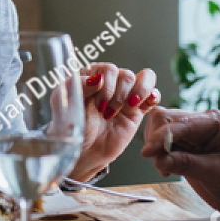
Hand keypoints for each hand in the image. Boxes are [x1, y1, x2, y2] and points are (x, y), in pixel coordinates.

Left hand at [72, 64, 159, 181]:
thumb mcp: (65, 103)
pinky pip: (153, 94)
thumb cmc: (71, 126)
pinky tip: (146, 102)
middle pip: (126, 74)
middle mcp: (110, 82)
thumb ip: (78, 85)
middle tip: (106, 112)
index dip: (106, 86)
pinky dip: (153, 95)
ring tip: (127, 108)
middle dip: (118, 95)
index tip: (98, 105)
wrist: (83, 151)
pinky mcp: (137, 109)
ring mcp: (125, 95)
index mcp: (91, 75)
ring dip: (136, 94)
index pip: (108, 69)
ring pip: (144, 78)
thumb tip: (98, 79)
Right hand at [140, 107, 219, 211]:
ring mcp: (190, 133)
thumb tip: (158, 159)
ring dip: (157, 148)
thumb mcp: (214, 173)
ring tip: (167, 169)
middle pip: (164, 120)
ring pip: (159, 130)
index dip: (160, 138)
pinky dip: (159, 155)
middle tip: (161, 165)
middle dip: (157, 141)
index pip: (178, 124)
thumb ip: (185, 164)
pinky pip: (161, 143)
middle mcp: (199, 122)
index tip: (147, 153)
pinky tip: (168, 169)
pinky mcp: (183, 145)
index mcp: (212, 122)